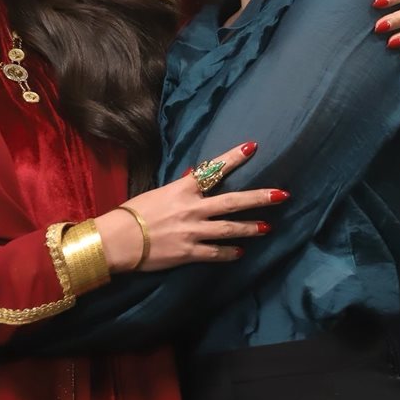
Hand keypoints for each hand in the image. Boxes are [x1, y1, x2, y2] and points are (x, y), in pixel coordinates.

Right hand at [96, 141, 287, 272]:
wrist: (118, 240)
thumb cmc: (133, 213)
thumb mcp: (158, 193)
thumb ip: (181, 187)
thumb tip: (196, 174)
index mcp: (183, 189)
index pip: (213, 169)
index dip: (234, 158)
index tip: (253, 146)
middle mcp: (193, 209)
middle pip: (233, 202)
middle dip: (259, 198)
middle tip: (282, 195)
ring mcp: (193, 231)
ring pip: (230, 229)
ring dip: (251, 228)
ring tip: (267, 228)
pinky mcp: (189, 252)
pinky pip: (215, 253)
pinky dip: (229, 253)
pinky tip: (240, 252)